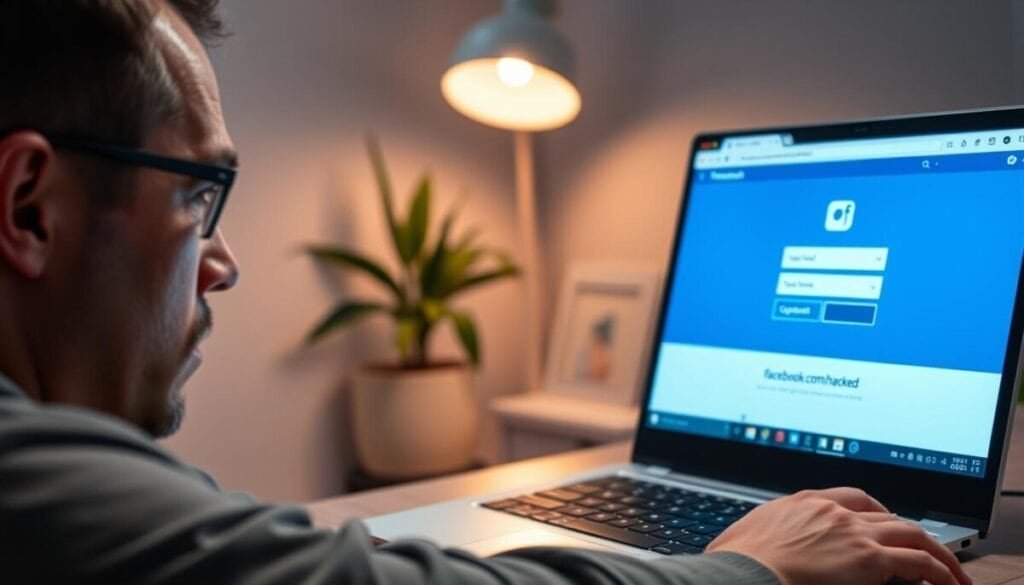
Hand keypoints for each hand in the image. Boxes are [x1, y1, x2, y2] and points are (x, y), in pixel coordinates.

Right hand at [705, 487, 971, 584]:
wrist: (744, 572)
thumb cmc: (736, 562)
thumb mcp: (746, 538)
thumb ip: (764, 537)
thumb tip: (750, 549)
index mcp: (802, 503)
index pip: (850, 497)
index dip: (872, 510)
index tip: (881, 520)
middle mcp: (832, 511)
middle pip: (884, 513)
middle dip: (906, 529)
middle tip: (922, 547)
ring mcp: (853, 533)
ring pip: (912, 532)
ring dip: (938, 551)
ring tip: (951, 571)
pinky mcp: (869, 559)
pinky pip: (920, 562)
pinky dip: (941, 571)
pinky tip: (949, 583)